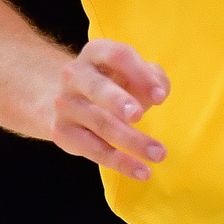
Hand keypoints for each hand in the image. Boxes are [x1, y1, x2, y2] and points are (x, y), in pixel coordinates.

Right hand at [52, 39, 170, 179]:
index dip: (140, 74)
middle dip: (119, 102)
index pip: (118, 56)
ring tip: (159, 154)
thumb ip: (151, 77)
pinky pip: (93, 149)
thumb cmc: (114, 83)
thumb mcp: (132, 73)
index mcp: (96, 53)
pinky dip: (119, 162)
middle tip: (139, 116)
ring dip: (131, 140)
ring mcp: (65, 104)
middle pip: (99, 88)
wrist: (68, 101)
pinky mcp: (62, 132)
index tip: (161, 96)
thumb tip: (159, 92)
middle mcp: (75, 75)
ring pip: (99, 123)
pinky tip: (142, 171)